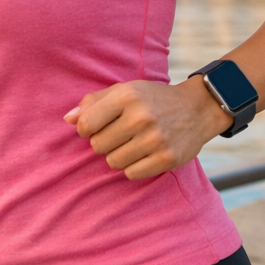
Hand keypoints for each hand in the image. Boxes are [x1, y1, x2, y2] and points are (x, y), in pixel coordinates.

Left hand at [65, 78, 232, 179]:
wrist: (197, 108)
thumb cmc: (152, 99)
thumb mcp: (124, 90)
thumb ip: (93, 102)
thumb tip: (67, 119)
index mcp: (127, 96)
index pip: (86, 125)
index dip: (86, 129)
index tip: (96, 127)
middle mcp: (141, 117)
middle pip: (98, 146)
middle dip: (104, 143)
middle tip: (119, 135)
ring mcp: (155, 139)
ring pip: (114, 162)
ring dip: (119, 155)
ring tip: (132, 143)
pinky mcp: (167, 158)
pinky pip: (132, 174)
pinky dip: (134, 167)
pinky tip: (144, 154)